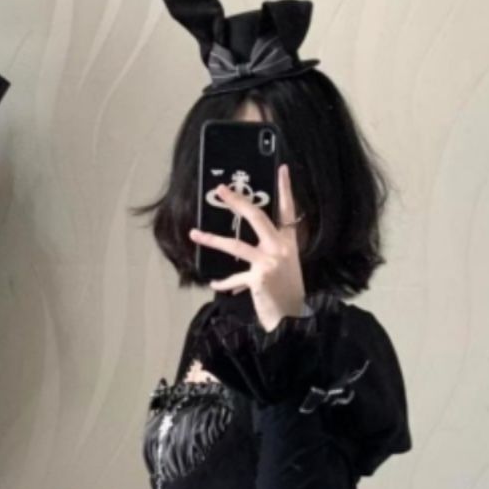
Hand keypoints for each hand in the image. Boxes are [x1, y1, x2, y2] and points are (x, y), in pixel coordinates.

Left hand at [189, 162, 306, 331]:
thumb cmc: (286, 292)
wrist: (293, 320)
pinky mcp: (259, 277)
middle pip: (257, 217)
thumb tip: (244, 244)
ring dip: (212, 239)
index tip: (281, 169)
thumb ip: (270, 251)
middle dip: (237, 201)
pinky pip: (234, 277)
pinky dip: (224, 282)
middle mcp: (281, 248)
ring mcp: (270, 262)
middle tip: (221, 190)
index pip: (288, 210)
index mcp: (289, 243)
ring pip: (236, 245)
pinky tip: (214, 283)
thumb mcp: (285, 266)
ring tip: (194, 234)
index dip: (285, 189)